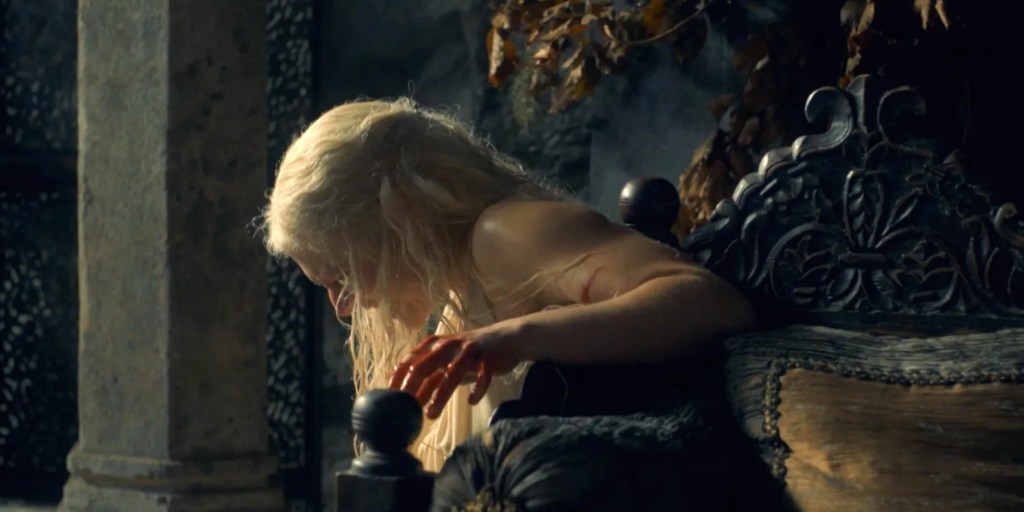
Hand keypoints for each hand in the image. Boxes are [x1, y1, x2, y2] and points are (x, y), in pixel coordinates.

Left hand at [388, 328, 519, 418]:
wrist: (505, 339)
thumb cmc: (470, 356)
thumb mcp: (446, 366)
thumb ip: (428, 379)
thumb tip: (406, 401)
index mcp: (433, 346)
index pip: (408, 362)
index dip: (397, 381)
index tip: (389, 401)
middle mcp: (447, 345)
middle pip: (425, 367)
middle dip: (413, 389)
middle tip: (405, 410)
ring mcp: (468, 350)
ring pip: (452, 373)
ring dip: (440, 395)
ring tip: (431, 415)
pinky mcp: (488, 357)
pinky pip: (482, 374)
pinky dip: (477, 388)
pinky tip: (471, 401)